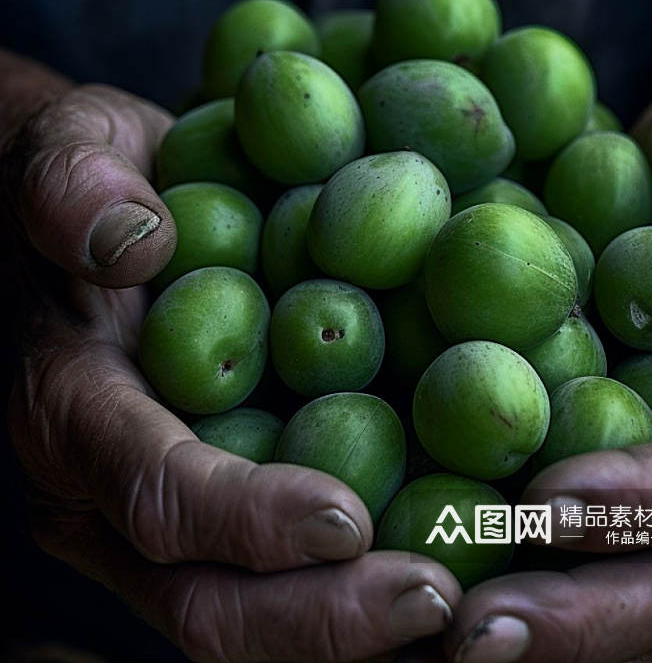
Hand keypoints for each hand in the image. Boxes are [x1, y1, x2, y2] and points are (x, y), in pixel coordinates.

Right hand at [3, 82, 459, 662]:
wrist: (99, 214)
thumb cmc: (92, 175)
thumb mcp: (69, 148)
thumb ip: (72, 183)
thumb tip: (135, 240)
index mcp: (73, 410)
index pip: (153, 490)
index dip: (244, 518)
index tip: (347, 518)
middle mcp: (108, 494)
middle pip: (204, 601)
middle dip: (320, 616)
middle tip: (440, 599)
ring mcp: (165, 518)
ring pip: (251, 615)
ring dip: (357, 631)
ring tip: (471, 608)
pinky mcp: (227, 502)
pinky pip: (289, 577)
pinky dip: (366, 591)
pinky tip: (463, 571)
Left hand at [437, 78, 651, 662]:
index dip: (638, 500)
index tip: (540, 503)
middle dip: (579, 622)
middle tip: (471, 635)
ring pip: (630, 606)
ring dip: (543, 639)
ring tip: (434, 645)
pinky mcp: (632, 503)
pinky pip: (587, 574)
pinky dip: (526, 601)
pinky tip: (429, 603)